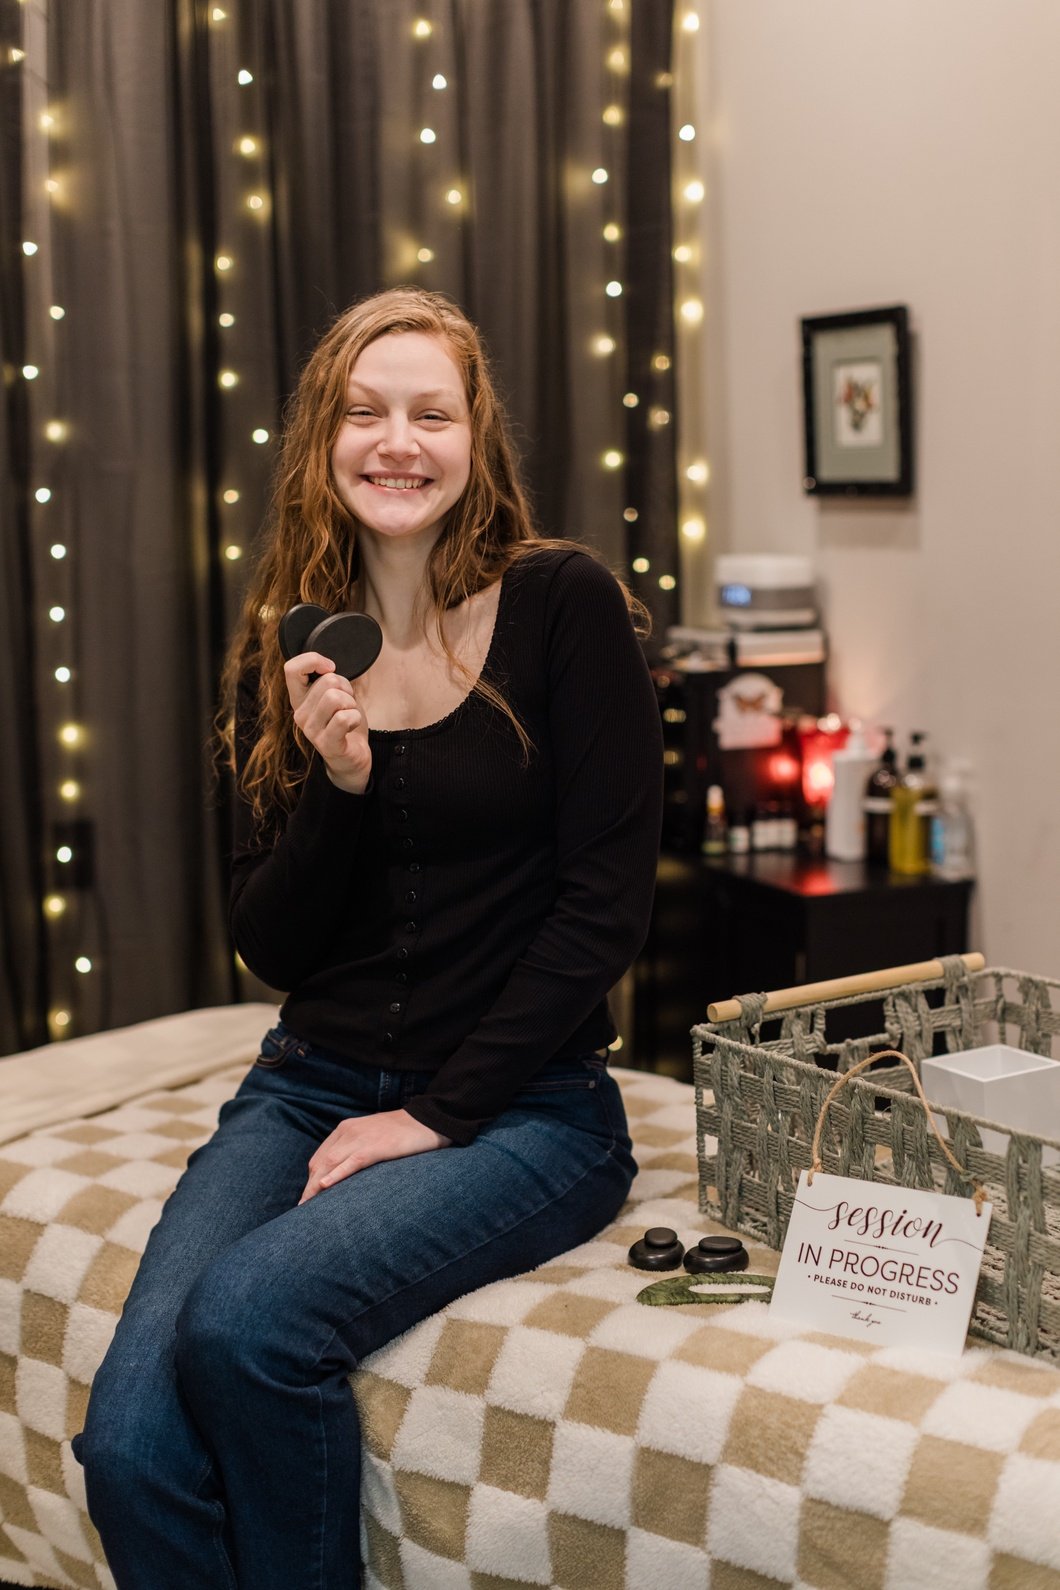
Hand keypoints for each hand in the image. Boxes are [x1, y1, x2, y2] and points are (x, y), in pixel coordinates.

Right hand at [284, 652, 371, 793]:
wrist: (351, 759)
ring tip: (349, 714)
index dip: (314, 660)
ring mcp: (311, 730)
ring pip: (335, 697)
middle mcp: (300, 714)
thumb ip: (328, 680)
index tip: (330, 668)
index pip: (291, 669)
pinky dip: (356, 717)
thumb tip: (328, 664)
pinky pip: (344, 717)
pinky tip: (352, 726)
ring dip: (351, 703)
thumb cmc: (344, 725)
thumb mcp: (333, 696)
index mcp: (299, 699)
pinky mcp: (327, 743)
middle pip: (327, 680)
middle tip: (347, 703)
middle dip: (346, 688)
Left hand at [298, 1108, 452, 1202]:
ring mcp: (362, 1138)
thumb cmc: (403, 1132)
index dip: (311, 1180)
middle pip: (320, 1163)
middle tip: (301, 1211)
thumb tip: (343, 1173)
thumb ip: (356, 1149)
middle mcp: (349, 1131)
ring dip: (315, 1187)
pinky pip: (351, 1162)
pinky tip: (325, 1187)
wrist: (429, 1119)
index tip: (307, 1199)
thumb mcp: (373, 1137)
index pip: (320, 1157)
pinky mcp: (376, 1146)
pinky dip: (336, 1175)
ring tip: (307, 1207)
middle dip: (308, 1187)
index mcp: (346, 1129)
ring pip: (330, 1163)